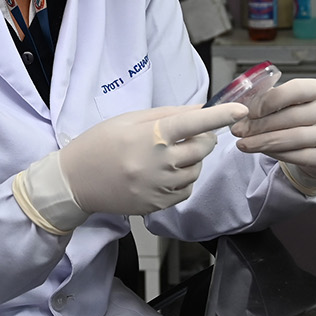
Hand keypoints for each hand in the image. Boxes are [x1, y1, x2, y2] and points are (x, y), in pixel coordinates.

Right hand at [60, 103, 246, 215]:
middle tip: (188, 134)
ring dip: (191, 161)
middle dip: (202, 139)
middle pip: (202, 148)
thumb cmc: (99, 144)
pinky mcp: (157, 205)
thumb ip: (167, 114)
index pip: (193, 123)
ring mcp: (158, 187)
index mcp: (150, 136)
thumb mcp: (129, 120)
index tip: (240, 110)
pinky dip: (183, 180)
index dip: (220, 116)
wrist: (74, 181)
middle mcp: (158, 163)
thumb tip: (200, 110)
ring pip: (196, 171)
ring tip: (167, 156)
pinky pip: (185, 190)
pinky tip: (162, 173)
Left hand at [231, 79, 315, 188]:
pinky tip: (262, 150)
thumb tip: (243, 105)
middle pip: (291, 116)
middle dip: (259, 125)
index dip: (268, 100)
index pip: (295, 90)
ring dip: (262, 141)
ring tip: (244, 143)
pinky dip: (276, 153)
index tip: (249, 111)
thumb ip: (276, 99)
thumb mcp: (298, 103)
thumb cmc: (309, 121)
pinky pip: (297, 156)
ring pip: (292, 138)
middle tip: (238, 130)